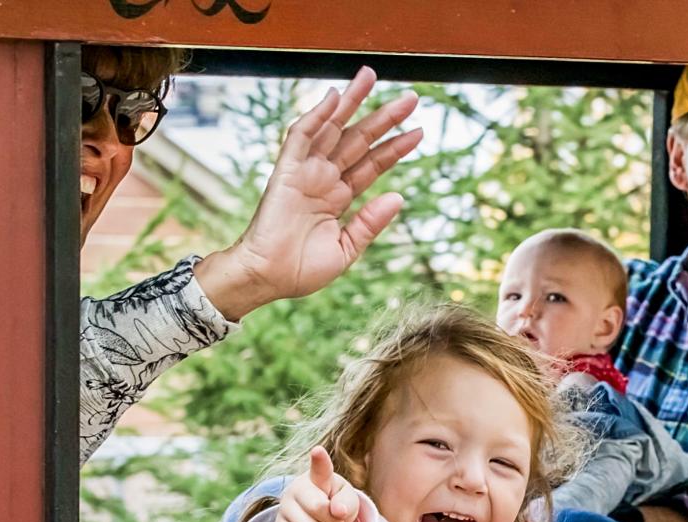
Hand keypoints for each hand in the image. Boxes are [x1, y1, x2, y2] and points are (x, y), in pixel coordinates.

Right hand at [193, 66, 423, 320]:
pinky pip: (301, 137)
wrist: (268, 278)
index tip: (418, 131)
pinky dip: (316, 116)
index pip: (373, 164)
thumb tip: (399, 197)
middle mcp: (325, 179)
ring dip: (352, 103)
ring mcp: (306, 173)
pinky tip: (334, 97)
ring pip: (332, 129)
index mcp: (340, 197)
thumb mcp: (347, 249)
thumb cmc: (302, 270)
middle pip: (358, 139)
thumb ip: (371, 222)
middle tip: (411, 98)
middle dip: (383, 118)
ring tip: (371, 77)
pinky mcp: (286, 172)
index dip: (395, 148)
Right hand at [275, 446, 359, 521]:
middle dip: (333, 519)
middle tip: (336, 517)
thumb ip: (347, 502)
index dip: (319, 460)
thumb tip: (338, 512)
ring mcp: (285, 507)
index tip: (318, 450)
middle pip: (317, 508)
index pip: (319, 468)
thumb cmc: (337, 504)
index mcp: (318, 477)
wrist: (321, 520)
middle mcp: (297, 488)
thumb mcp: (349, 501)